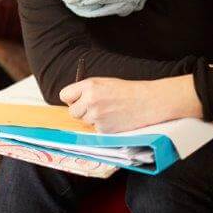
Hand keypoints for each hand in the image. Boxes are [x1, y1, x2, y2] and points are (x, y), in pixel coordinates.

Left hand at [59, 74, 201, 132]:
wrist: (148, 102)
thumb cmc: (128, 91)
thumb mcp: (103, 83)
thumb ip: (86, 90)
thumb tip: (72, 100)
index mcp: (89, 86)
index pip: (64, 95)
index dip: (71, 99)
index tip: (76, 100)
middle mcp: (90, 101)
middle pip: (72, 112)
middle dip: (81, 111)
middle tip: (95, 108)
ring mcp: (96, 116)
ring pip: (85, 122)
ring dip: (93, 119)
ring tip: (109, 112)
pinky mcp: (104, 129)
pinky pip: (96, 130)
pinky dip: (103, 127)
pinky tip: (114, 119)